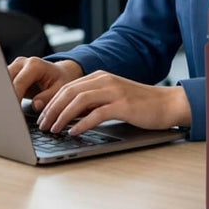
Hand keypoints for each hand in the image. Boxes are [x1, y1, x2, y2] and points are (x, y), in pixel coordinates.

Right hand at [8, 57, 82, 110]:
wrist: (61, 73)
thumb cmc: (61, 80)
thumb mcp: (60, 89)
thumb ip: (48, 98)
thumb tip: (36, 106)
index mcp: (34, 65)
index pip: (18, 83)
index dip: (14, 99)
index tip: (12, 114)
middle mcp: (22, 63)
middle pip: (5, 81)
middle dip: (5, 98)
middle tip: (7, 115)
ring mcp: (14, 67)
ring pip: (1, 83)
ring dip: (3, 97)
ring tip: (8, 112)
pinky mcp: (10, 74)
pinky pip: (3, 85)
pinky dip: (4, 96)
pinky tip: (8, 107)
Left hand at [36, 71, 190, 135]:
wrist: (166, 103)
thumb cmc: (139, 104)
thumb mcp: (112, 98)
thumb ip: (93, 102)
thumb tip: (69, 115)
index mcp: (99, 77)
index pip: (68, 87)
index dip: (51, 102)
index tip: (42, 117)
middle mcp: (104, 80)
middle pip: (69, 91)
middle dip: (52, 109)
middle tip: (42, 125)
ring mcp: (114, 91)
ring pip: (79, 100)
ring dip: (62, 116)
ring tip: (54, 130)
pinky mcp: (123, 105)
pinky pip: (97, 113)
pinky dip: (82, 123)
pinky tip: (74, 132)